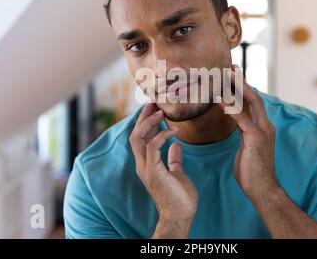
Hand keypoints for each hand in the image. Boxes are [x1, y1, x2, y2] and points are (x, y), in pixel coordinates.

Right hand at [129, 103, 197, 235]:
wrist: (180, 214)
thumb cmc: (179, 196)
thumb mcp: (177, 172)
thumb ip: (173, 159)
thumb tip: (176, 146)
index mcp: (147, 163)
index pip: (141, 138)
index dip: (145, 122)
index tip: (154, 108)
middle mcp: (142, 164)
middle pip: (135, 135)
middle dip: (143, 117)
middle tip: (153, 102)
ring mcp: (146, 168)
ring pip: (138, 138)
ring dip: (149, 123)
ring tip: (161, 111)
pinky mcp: (153, 171)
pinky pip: (153, 147)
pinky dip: (162, 135)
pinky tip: (174, 130)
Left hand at [216, 65, 278, 203]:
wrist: (262, 189)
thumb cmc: (252, 170)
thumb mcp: (247, 146)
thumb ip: (244, 132)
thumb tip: (237, 122)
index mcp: (263, 127)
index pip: (253, 103)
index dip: (243, 88)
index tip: (234, 76)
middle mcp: (265, 125)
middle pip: (254, 97)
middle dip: (242, 81)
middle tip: (231, 67)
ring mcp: (262, 131)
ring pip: (250, 103)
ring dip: (238, 88)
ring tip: (226, 75)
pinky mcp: (256, 138)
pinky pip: (242, 118)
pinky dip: (231, 107)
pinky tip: (219, 99)